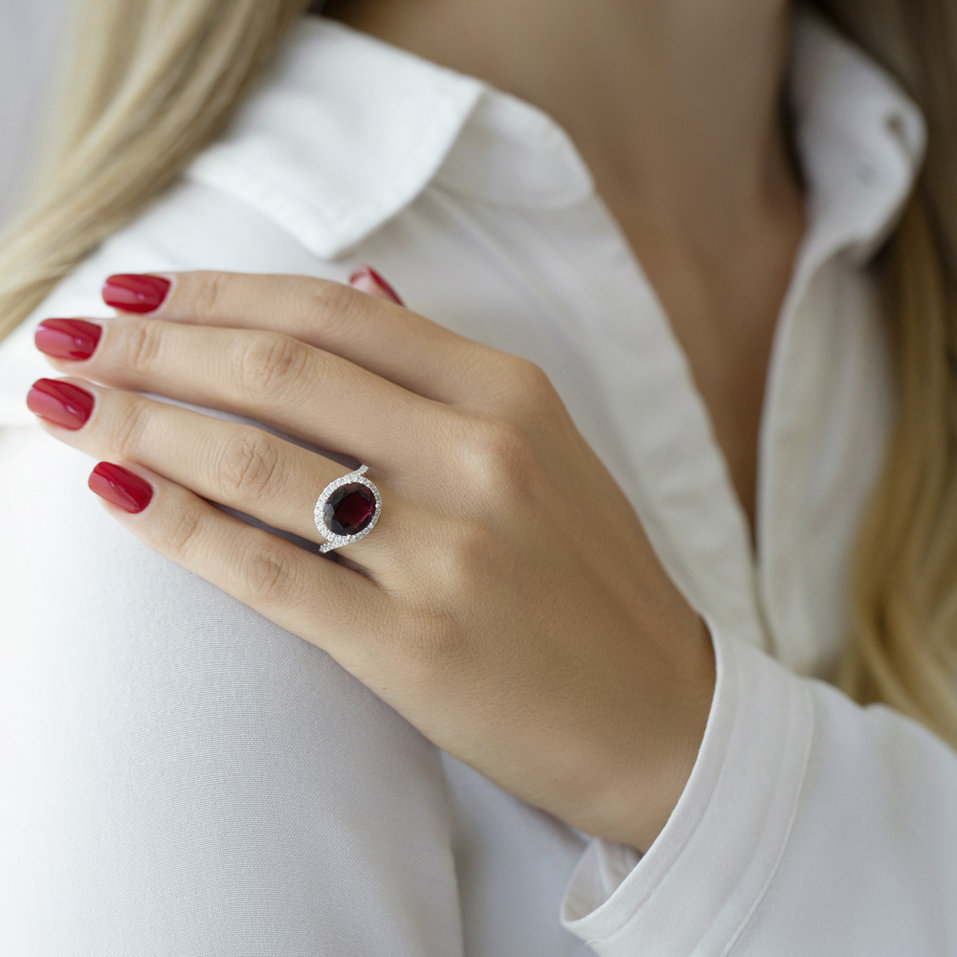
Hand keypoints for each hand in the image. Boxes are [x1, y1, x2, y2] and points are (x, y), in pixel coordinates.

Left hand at [28, 268, 715, 851]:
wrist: (657, 710)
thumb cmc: (590, 578)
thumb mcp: (544, 448)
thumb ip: (443, 373)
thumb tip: (359, 284)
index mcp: (511, 396)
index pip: (334, 312)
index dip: (220, 292)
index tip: (140, 291)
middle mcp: (479, 458)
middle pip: (281, 371)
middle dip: (155, 345)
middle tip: (71, 336)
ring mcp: (447, 553)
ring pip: (257, 463)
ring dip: (141, 422)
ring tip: (64, 402)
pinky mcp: (412, 646)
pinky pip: (267, 570)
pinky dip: (176, 525)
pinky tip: (113, 490)